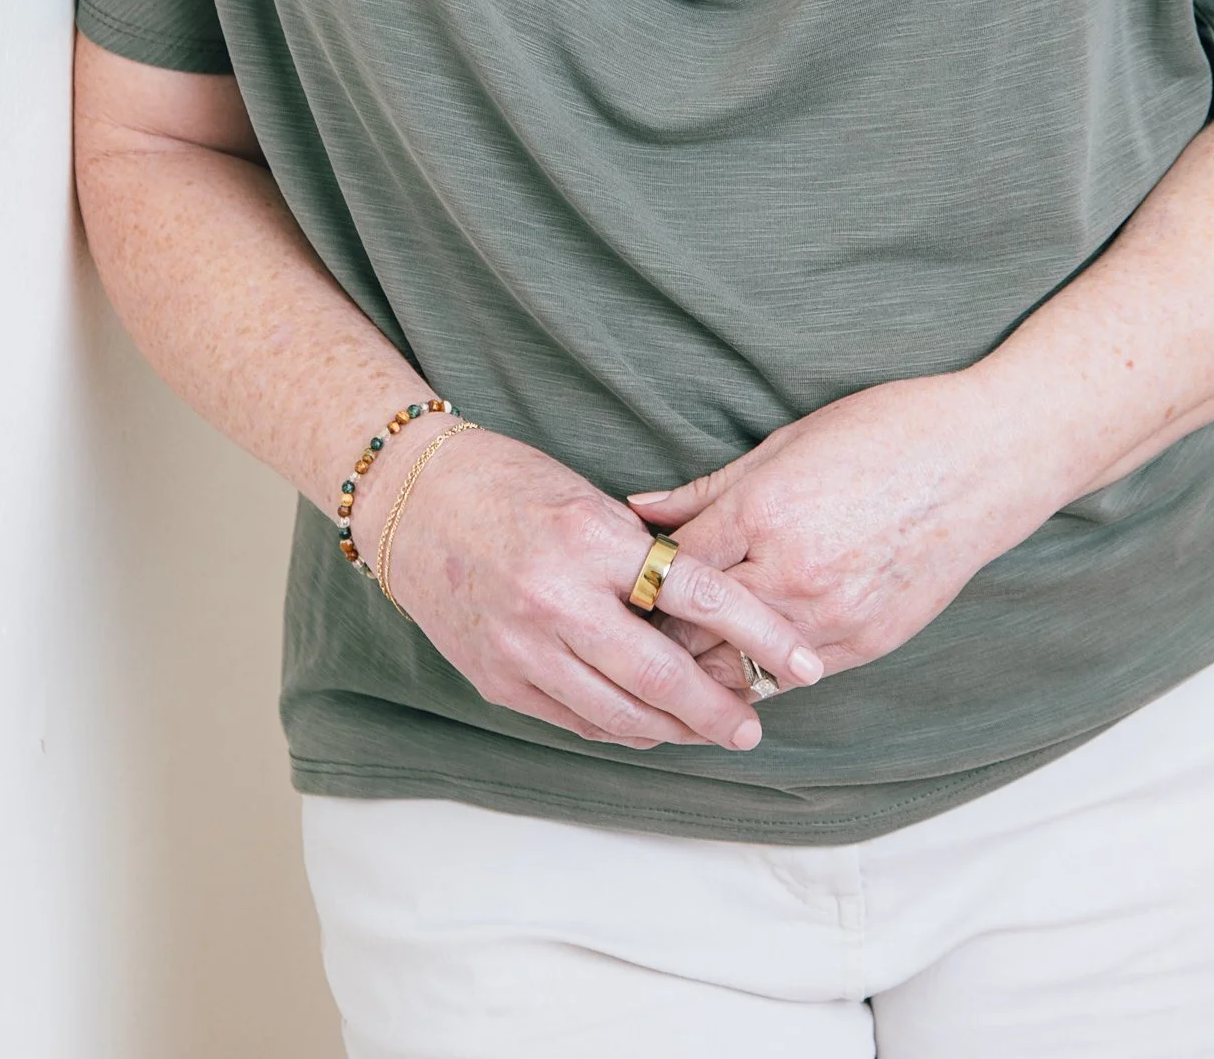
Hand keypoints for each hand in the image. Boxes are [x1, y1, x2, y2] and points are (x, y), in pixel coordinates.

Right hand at [350, 425, 824, 749]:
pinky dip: (620, 727)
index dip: (760, 633)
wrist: (410, 503)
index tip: (804, 661)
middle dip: (719, 707)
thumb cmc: (507, 483)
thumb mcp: (586, 500)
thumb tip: (709, 604)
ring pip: (620, 713)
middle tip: (757, 723)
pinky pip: (575, 720)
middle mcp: (557, 600)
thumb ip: (639, 553)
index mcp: (590, 541)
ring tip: (712, 729)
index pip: (698, 593)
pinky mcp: (499, 681)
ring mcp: (523, 648)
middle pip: (662, 674)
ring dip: (674, 728)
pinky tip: (649, 725)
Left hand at [629, 370, 1054, 681]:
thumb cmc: (889, 431)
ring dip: (701, 665)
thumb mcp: (790, 441)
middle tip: (627, 633)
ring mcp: (830, 616)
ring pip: (735, 667)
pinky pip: (789, 681)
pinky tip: (737, 667)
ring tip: (671, 662)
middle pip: (692, 627)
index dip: (638, 577)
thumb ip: (710, 486)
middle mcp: (791, 571)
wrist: (984, 461)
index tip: (617, 583)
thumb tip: (639, 508)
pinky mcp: (864, 645)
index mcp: (765, 510)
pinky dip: (757, 674)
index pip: (671, 566)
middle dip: (658, 631)